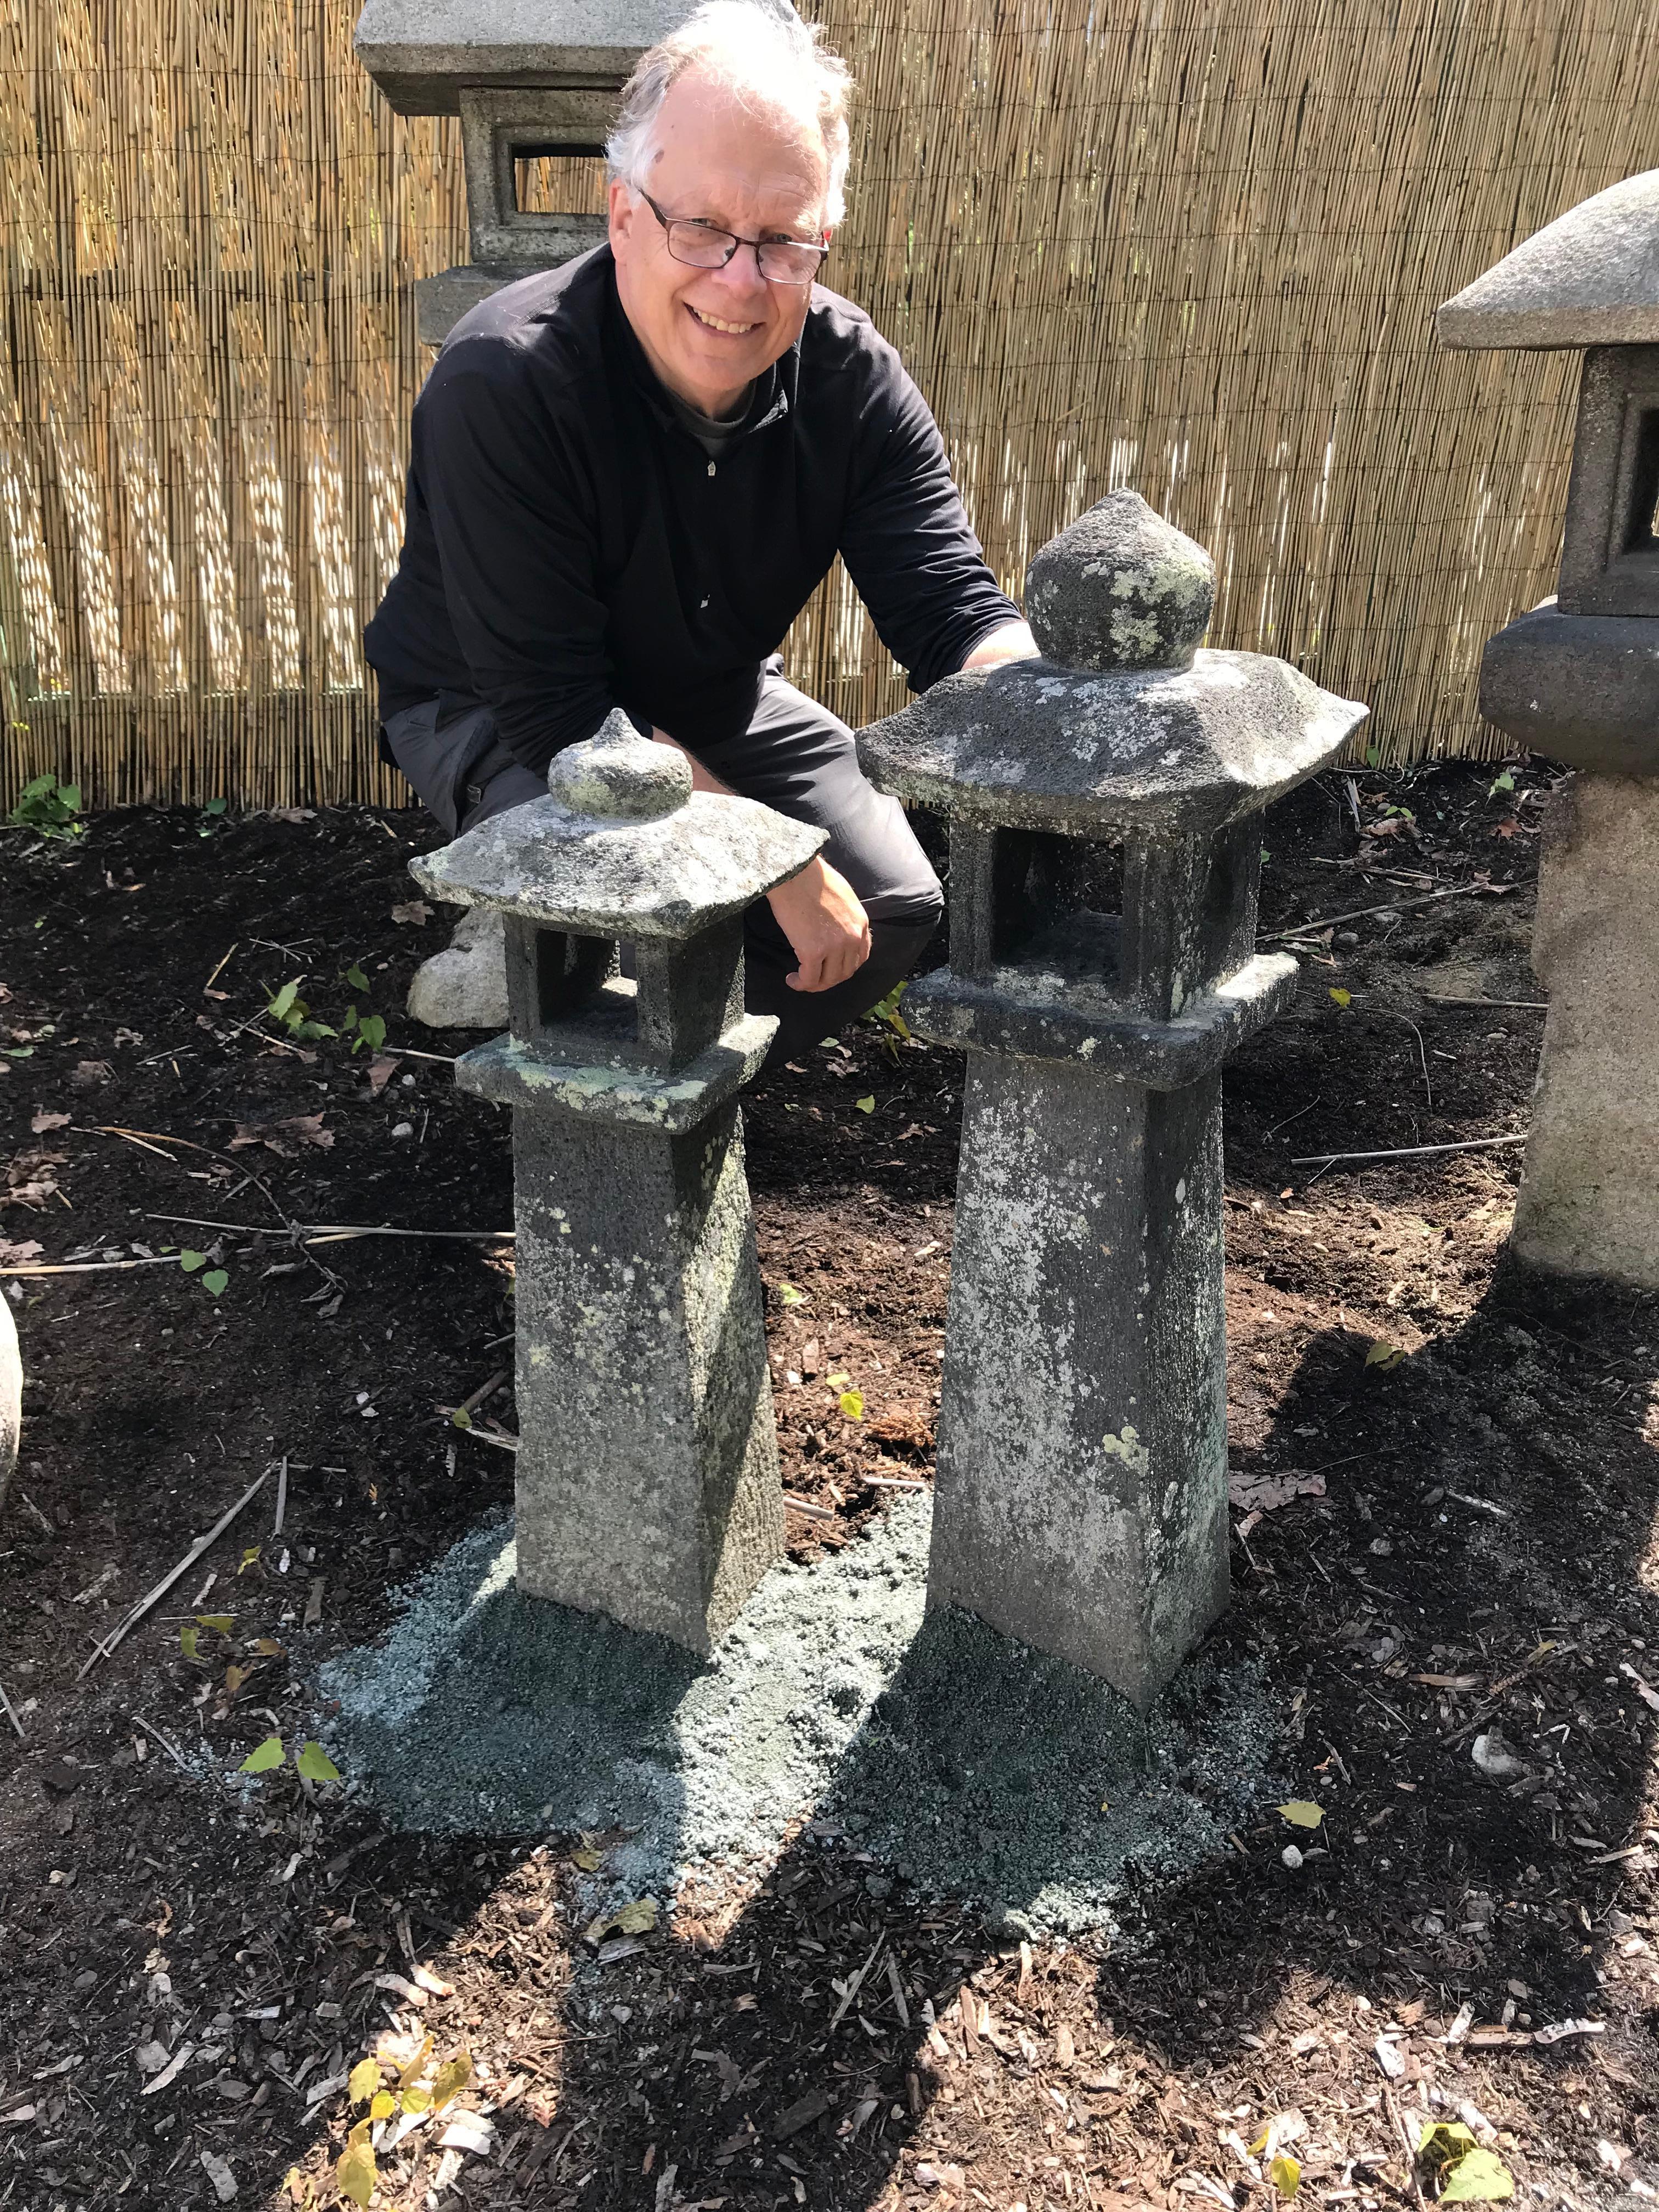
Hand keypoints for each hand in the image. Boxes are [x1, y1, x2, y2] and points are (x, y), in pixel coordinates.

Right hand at [767, 856, 871, 992]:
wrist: (795, 873)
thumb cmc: (812, 877)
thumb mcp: (843, 895)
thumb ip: (845, 916)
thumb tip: (834, 927)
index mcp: (861, 923)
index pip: (861, 956)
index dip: (845, 967)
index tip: (831, 967)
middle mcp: (852, 937)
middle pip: (845, 972)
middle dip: (829, 979)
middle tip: (814, 977)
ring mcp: (834, 946)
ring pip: (828, 979)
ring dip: (814, 984)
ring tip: (801, 979)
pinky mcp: (813, 951)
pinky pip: (809, 979)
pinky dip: (800, 983)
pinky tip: (792, 979)